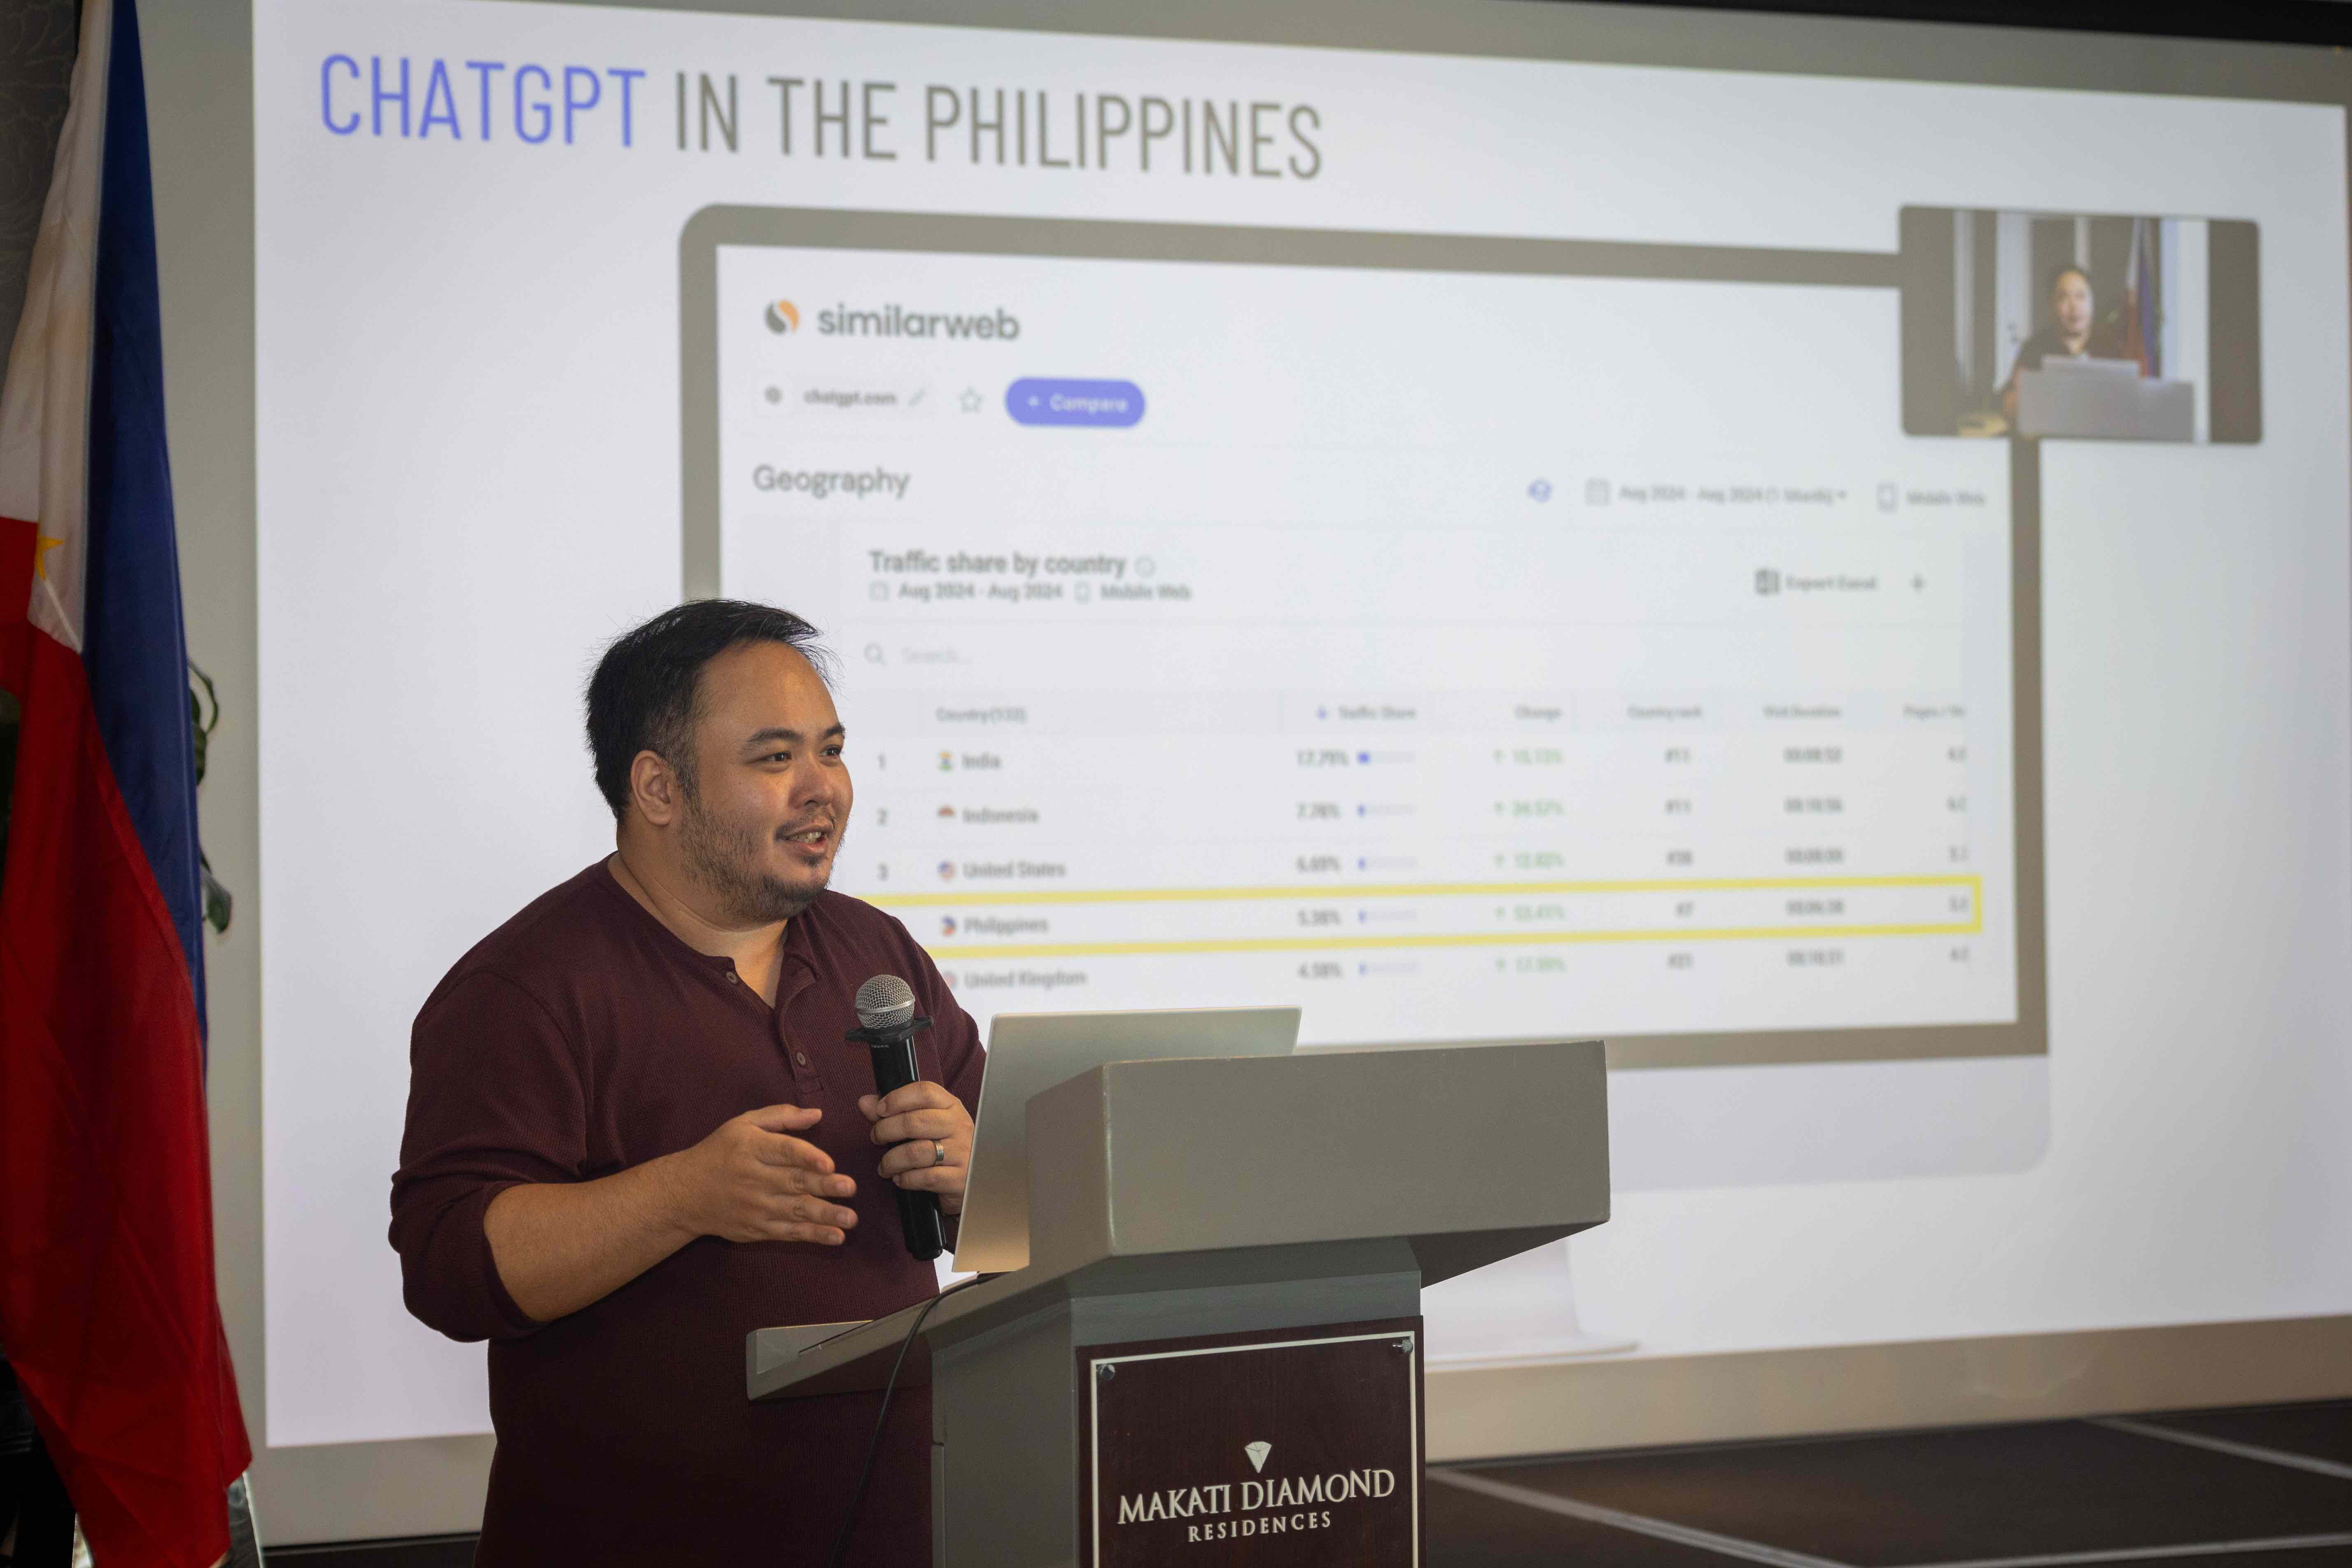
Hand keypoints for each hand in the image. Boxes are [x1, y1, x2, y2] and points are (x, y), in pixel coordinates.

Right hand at [670, 1104, 858, 1245]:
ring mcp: (756, 1207)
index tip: (829, 1164)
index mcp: (752, 1148)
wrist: (684, 1193)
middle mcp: (754, 1178)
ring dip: (825, 1215)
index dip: (807, 1158)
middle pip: (793, 1182)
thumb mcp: (743, 1124)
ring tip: (851, 1218)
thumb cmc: (719, 1152)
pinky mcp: (756, 1229)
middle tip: (850, 1187)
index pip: (783, 1152)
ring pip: (795, 1211)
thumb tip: (817, 1114)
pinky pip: (788, 1233)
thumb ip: (781, 1117)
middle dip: (823, 1187)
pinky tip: (835, 1236)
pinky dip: (813, 1236)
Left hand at [859, 1083, 974, 1214]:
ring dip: (891, 1161)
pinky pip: (925, 1178)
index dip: (897, 1098)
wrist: (972, 1178)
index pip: (925, 1092)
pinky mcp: (959, 1178)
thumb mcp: (924, 1124)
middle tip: (876, 1138)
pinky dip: (906, 1179)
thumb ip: (893, 1112)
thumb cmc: (943, 1146)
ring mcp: (962, 1152)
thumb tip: (864, 1102)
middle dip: (886, 1131)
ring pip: (916, 1152)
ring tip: (885, 1166)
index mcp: (951, 1106)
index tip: (879, 1110)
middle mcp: (959, 1126)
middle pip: (915, 1122)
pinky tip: (900, 1179)